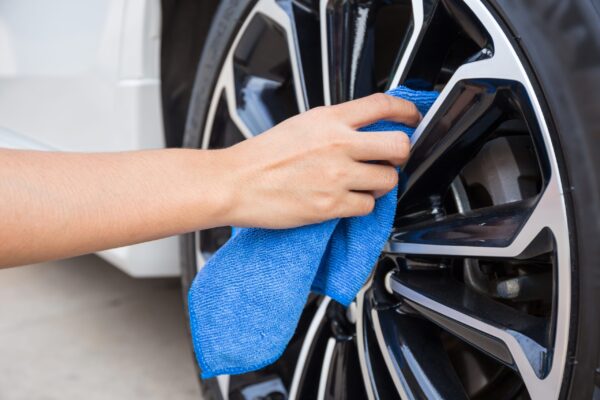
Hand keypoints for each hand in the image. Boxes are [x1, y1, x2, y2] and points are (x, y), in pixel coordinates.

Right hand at [221, 93, 420, 227]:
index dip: (407, 111)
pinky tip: (346, 200)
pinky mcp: (332, 204)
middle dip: (402, 154)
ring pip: (388, 180)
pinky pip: (368, 206)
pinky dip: (362, 205)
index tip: (412, 119)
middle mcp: (338, 144)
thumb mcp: (300, 126)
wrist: (236, 183)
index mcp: (329, 119)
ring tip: (362, 184)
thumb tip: (361, 131)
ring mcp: (337, 175)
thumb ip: (334, 125)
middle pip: (399, 145)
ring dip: (380, 184)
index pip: (383, 105)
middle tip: (392, 159)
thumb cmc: (261, 157)